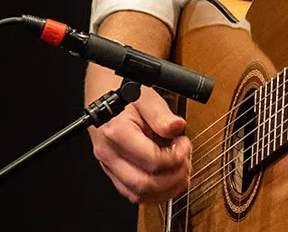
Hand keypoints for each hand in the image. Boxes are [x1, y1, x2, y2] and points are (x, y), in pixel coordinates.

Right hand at [88, 85, 192, 202]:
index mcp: (117, 133)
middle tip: (185, 161)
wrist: (101, 92)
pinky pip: (132, 192)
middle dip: (174, 178)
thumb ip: (161, 114)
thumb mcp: (146, 97)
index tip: (184, 144)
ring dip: (165, 189)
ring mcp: (108, 165)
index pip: (152, 161)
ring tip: (179, 171)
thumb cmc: (122, 92)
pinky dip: (154, 192)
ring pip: (137, 194)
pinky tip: (167, 179)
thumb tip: (176, 127)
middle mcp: (109, 153)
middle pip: (144, 184)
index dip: (176, 157)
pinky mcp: (112, 171)